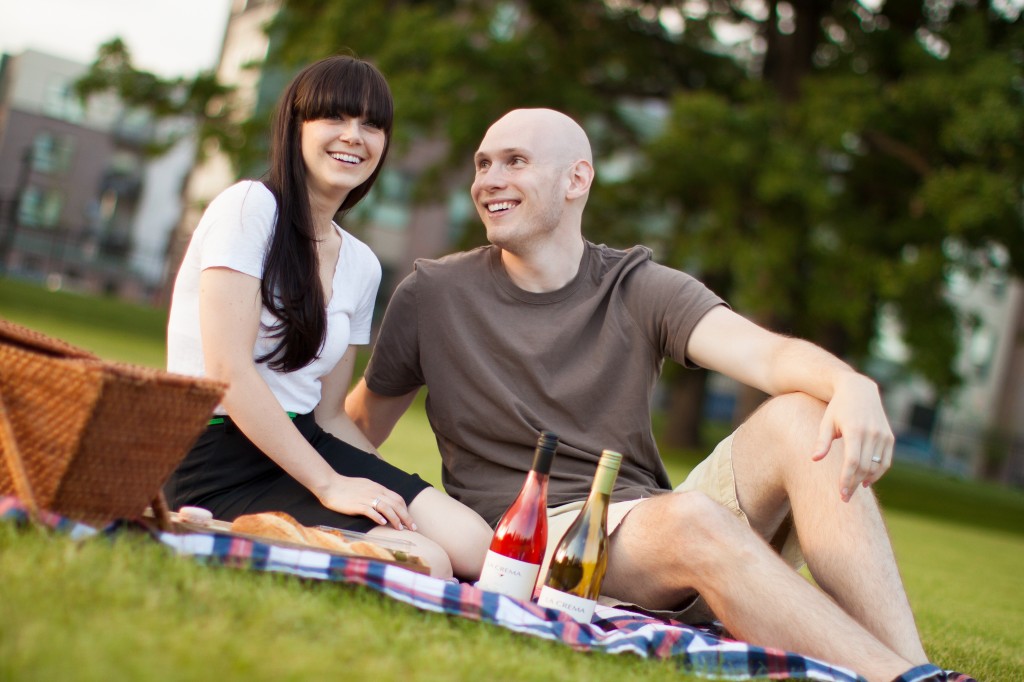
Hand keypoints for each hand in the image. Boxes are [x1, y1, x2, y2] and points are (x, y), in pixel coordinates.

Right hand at [316, 475, 416, 530]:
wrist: (330, 484)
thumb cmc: (347, 487)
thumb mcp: (366, 486)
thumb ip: (376, 493)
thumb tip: (386, 503)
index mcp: (378, 488)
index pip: (398, 498)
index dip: (406, 510)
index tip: (410, 520)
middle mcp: (375, 492)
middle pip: (396, 504)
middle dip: (406, 517)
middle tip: (412, 528)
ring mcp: (366, 498)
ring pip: (386, 508)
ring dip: (395, 519)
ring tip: (400, 529)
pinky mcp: (356, 504)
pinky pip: (370, 510)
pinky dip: (378, 517)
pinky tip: (383, 523)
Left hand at [810, 374, 894, 501]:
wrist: (859, 390)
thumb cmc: (837, 408)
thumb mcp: (827, 422)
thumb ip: (822, 441)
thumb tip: (814, 459)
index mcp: (855, 430)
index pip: (852, 462)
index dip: (847, 479)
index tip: (841, 494)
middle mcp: (872, 433)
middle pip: (864, 467)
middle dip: (854, 484)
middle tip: (844, 497)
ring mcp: (883, 435)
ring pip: (876, 466)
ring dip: (866, 480)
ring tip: (853, 489)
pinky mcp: (890, 437)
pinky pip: (886, 461)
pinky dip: (878, 473)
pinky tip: (866, 480)